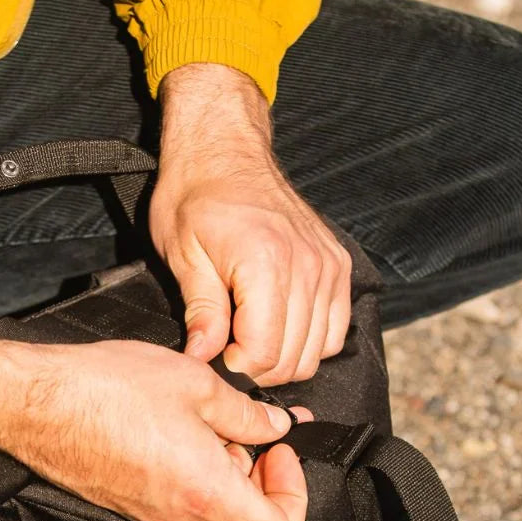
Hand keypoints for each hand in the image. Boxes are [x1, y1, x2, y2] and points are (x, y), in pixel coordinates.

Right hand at [0, 329, 311, 520]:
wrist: (34, 403)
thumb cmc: (106, 389)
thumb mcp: (196, 384)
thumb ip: (248, 414)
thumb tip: (278, 427)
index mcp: (206, 495)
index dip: (295, 499)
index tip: (280, 454)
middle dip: (269, 499)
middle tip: (260, 450)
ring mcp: (154, 520)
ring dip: (234, 489)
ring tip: (218, 435)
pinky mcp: (133, 508)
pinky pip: (185, 515)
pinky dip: (201, 485)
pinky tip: (187, 436)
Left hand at [150, 63, 351, 384]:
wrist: (225, 150)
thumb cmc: (195, 197)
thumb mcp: (183, 253)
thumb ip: (200, 311)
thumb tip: (202, 359)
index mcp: (265, 263)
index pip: (264, 353)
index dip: (236, 368)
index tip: (214, 357)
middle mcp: (308, 266)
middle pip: (295, 359)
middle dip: (258, 369)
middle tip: (227, 353)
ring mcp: (329, 266)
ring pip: (319, 351)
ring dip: (284, 360)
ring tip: (250, 340)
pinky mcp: (338, 265)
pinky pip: (336, 329)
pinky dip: (311, 342)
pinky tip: (279, 328)